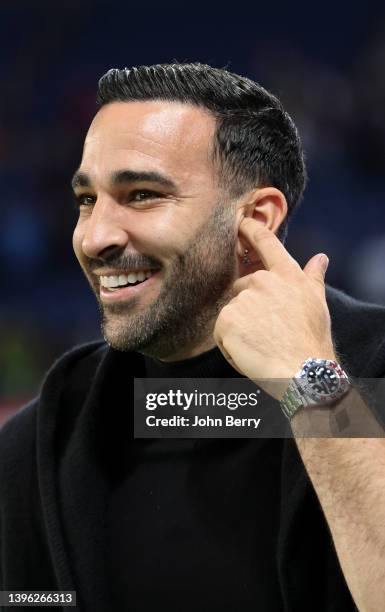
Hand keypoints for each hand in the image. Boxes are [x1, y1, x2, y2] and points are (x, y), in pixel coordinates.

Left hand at [213, 219, 335, 395]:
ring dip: (240, 329)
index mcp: (286, 275)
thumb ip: (314, 277)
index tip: (241, 221)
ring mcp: (242, 300)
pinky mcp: (226, 320)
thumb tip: (320, 258)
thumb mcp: (317, 303)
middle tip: (268, 332)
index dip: (251, 229)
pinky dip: (230, 345)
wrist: (302, 370)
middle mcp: (262, 281)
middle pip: (242, 288)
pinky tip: (249, 352)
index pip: (266, 243)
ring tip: (262, 344)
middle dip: (248, 309)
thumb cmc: (312, 339)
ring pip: (231, 313)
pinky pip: (221, 332)